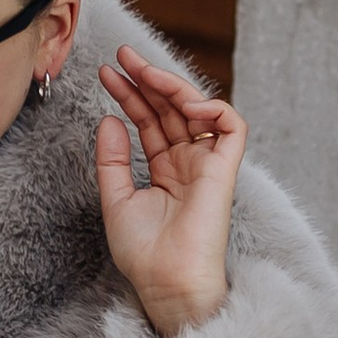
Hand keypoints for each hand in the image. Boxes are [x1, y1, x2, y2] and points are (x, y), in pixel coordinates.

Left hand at [94, 47, 245, 337]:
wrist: (166, 281)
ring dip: (172, 84)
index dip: (130, 94)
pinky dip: (212, 107)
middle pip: (170, 109)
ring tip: (144, 71)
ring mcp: (207, 164)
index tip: (106, 73)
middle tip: (122, 56)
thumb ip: (112, 158)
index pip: (149, 120)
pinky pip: (231, 126)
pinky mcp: (225, 169)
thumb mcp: (116, 198)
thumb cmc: (144, 253)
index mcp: (166, 170)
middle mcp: (188, 163)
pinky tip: (183, 103)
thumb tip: (109, 118)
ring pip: (197, 109)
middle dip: (147, 78)